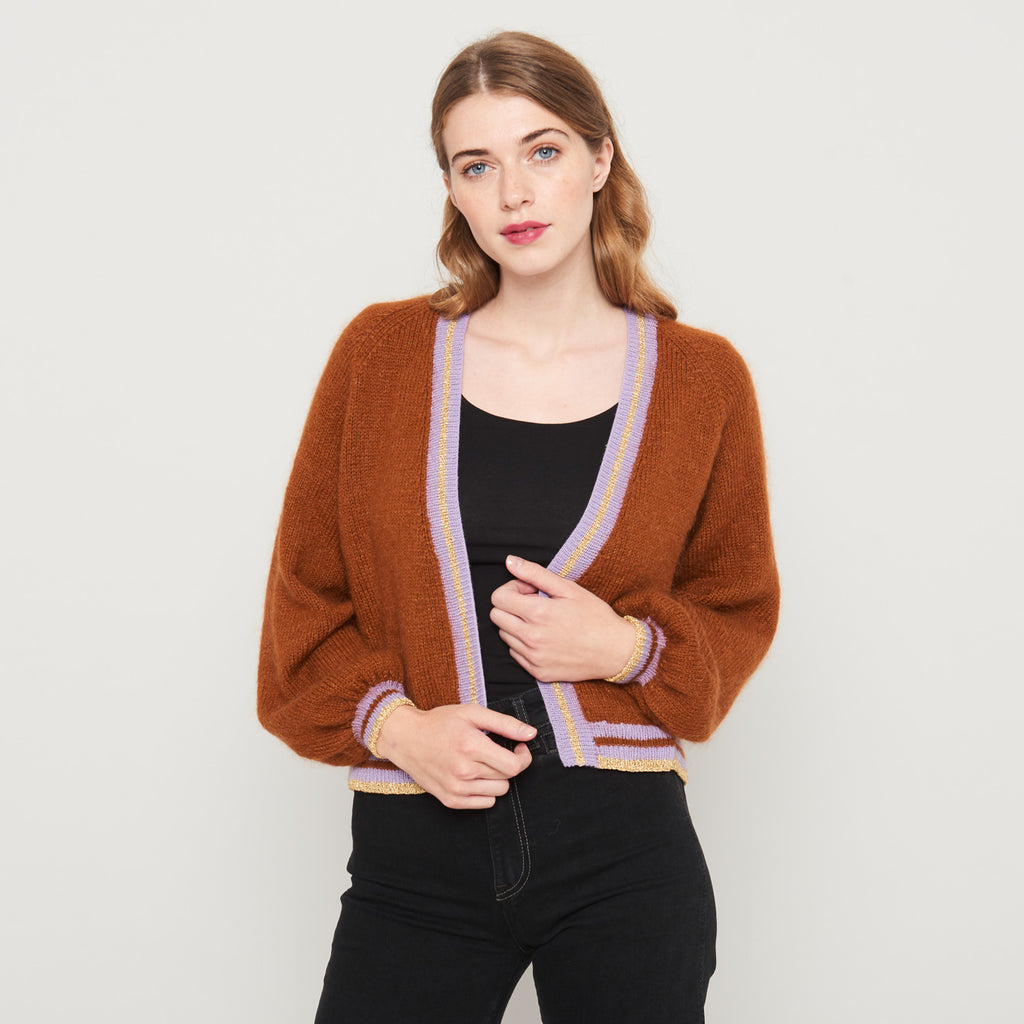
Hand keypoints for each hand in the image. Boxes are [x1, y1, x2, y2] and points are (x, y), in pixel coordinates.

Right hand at [374, 702, 535, 808]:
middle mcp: (464, 771)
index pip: (514, 766)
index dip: (523, 757)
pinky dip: (485, 791)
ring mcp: (456, 789)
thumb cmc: (439, 723)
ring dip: (497, 778)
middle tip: (496, 751)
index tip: (519, 747)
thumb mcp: (472, 713)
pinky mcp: (450, 800)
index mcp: (471, 747)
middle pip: (507, 778)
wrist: (405, 739)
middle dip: (508, 763)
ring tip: (482, 762)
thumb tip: (531, 734)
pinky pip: (485, 804)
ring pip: (498, 792)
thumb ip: (505, 723)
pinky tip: (474, 775)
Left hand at [490, 555, 635, 682]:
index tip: (529, 591)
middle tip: (534, 604)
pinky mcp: (538, 672)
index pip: (498, 598)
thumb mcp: (568, 589)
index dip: (512, 589)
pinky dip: (524, 644)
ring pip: (505, 636)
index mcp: (537, 614)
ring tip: (543, 622)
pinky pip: (515, 654)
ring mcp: (533, 658)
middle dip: (511, 606)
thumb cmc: (595, 616)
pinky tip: (545, 638)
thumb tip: (509, 562)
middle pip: (496, 617)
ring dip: (517, 625)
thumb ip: (535, 574)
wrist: (616, 651)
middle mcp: (531, 638)